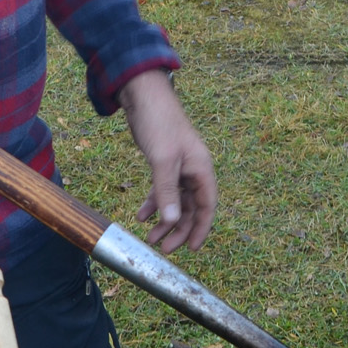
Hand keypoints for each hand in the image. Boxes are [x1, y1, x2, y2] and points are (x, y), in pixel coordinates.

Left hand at [119, 71, 216, 254]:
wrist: (144, 97)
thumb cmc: (159, 124)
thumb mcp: (163, 160)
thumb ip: (167, 191)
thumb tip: (171, 221)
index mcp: (201, 169)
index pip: (206, 206)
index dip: (200, 229)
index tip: (192, 250)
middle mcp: (194, 170)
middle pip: (191, 208)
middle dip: (178, 230)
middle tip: (163, 248)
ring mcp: (180, 167)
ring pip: (176, 202)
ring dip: (164, 220)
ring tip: (149, 237)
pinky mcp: (166, 163)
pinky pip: (164, 190)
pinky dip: (154, 204)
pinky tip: (141, 215)